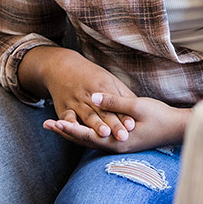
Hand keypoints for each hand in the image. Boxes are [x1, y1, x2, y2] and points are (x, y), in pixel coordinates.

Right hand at [19, 47, 137, 141]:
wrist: (62, 67)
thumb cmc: (91, 76)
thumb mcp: (109, 80)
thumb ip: (123, 96)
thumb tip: (139, 111)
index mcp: (103, 86)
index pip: (117, 105)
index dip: (124, 116)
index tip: (132, 126)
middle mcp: (90, 95)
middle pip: (104, 113)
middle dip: (113, 124)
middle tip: (123, 137)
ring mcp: (76, 101)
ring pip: (88, 115)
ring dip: (95, 125)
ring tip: (104, 134)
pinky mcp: (64, 108)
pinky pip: (67, 117)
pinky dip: (69, 123)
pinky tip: (74, 130)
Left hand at [44, 92, 191, 152]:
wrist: (177, 129)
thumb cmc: (160, 117)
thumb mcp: (137, 106)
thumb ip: (114, 103)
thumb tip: (93, 97)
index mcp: (117, 140)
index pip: (87, 135)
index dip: (70, 128)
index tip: (54, 122)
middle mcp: (115, 146)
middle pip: (84, 141)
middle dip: (66, 132)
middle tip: (47, 125)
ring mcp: (119, 146)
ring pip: (90, 141)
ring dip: (73, 133)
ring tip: (58, 126)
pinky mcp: (122, 142)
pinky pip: (98, 140)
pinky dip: (86, 134)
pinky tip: (79, 130)